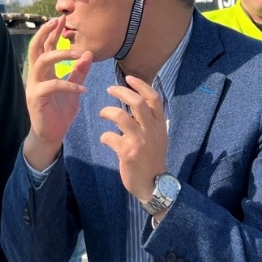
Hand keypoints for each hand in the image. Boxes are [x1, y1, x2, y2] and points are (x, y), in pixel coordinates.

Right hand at [22, 16, 92, 169]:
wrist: (51, 135)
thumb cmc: (59, 112)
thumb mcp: (74, 89)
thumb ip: (79, 73)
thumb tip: (88, 54)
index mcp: (44, 72)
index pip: (44, 47)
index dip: (51, 32)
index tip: (60, 19)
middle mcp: (36, 76)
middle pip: (36, 48)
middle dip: (46, 33)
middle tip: (58, 22)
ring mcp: (34, 86)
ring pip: (41, 62)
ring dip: (59, 54)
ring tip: (77, 54)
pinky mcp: (36, 98)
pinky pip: (52, 85)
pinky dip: (69, 85)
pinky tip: (83, 89)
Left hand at [99, 75, 167, 202]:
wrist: (154, 184)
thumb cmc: (152, 158)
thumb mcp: (158, 137)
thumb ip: (150, 121)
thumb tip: (136, 101)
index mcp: (160, 125)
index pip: (154, 98)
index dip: (141, 85)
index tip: (128, 78)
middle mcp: (152, 131)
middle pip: (137, 102)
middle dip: (121, 91)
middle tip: (109, 89)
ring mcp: (140, 142)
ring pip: (121, 116)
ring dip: (107, 111)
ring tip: (102, 113)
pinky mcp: (128, 153)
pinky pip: (110, 137)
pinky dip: (104, 136)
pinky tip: (105, 139)